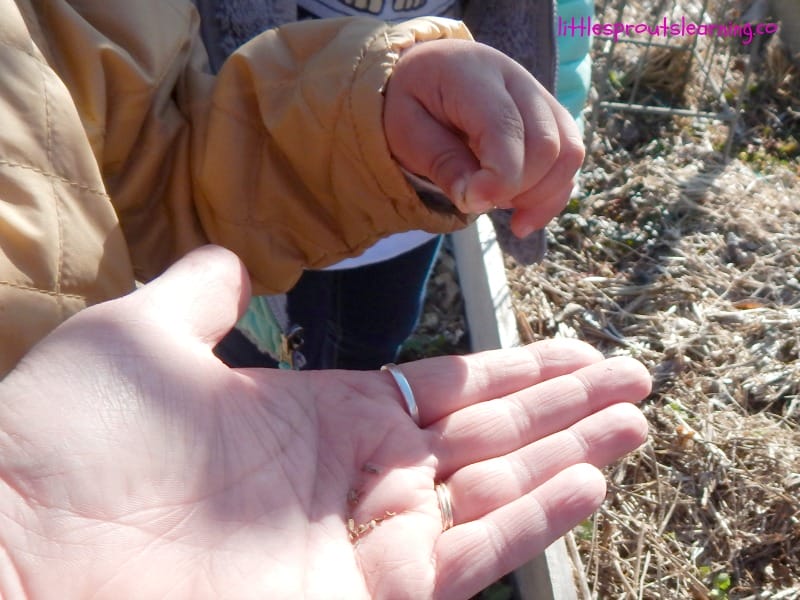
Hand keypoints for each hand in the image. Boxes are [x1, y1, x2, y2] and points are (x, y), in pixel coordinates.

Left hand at [0, 246, 648, 598]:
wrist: (26, 557)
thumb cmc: (74, 446)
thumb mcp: (141, 340)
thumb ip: (200, 297)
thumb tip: (230, 260)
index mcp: (317, 415)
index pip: (442, 387)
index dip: (510, 369)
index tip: (567, 350)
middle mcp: (355, 477)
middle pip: (485, 435)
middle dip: (561, 405)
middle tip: (628, 378)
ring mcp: (365, 540)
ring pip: (496, 490)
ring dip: (569, 453)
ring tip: (633, 421)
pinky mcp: (371, 596)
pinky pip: (473, 553)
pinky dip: (536, 518)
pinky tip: (590, 478)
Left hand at [384, 39, 584, 238]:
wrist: (428, 73)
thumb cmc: (412, 103)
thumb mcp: (406, 131)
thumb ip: (442, 162)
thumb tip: (476, 201)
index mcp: (473, 75)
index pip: (506, 128)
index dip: (498, 178)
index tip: (470, 203)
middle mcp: (517, 79)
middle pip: (547, 144)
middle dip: (517, 189)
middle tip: (477, 202)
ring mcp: (541, 97)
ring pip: (569, 153)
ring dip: (540, 196)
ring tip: (498, 208)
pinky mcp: (553, 118)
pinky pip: (569, 162)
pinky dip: (551, 196)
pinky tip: (522, 218)